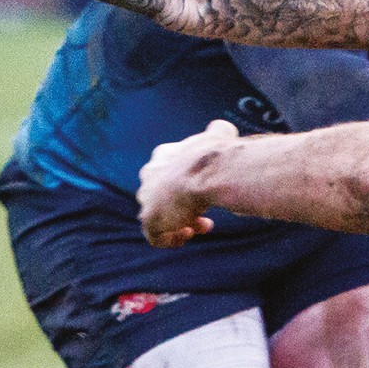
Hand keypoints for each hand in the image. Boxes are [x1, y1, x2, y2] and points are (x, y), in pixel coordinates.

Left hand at [137, 119, 236, 248]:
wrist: (209, 172)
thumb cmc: (217, 156)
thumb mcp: (219, 136)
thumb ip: (217, 132)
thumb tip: (222, 128)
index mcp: (162, 156)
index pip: (169, 172)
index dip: (187, 184)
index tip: (205, 190)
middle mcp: (149, 175)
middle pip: (163, 196)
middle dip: (182, 205)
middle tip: (203, 213)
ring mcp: (146, 197)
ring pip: (160, 216)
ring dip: (180, 222)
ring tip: (199, 226)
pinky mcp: (148, 218)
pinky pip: (156, 235)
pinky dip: (171, 239)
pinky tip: (187, 235)